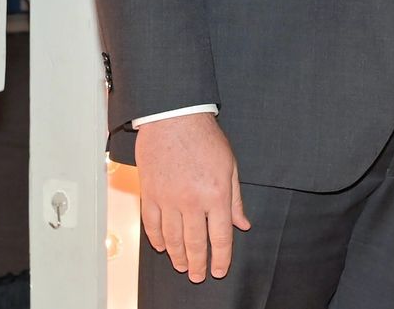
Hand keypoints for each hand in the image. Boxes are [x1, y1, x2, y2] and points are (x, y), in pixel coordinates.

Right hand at [134, 114, 250, 281]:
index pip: (220, 237)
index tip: (219, 270)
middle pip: (194, 243)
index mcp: (216, 194)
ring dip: (177, 256)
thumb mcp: (230, 166)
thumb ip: (235, 199)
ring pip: (172, 238)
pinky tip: (162, 247)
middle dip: (198, 264)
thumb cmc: (205, 138)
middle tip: (198, 275)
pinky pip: (153, 224)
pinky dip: (157, 239)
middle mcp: (192, 201)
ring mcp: (169, 198)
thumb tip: (242, 224)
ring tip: (181, 266)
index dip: (220, 258)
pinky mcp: (151, 193)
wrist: (174, 117)